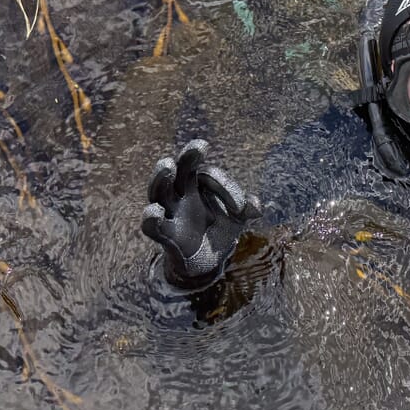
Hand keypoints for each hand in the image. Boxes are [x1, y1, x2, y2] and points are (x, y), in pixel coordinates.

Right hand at [141, 140, 257, 289]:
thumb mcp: (237, 219)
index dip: (225, 188)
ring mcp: (170, 213)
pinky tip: (155, 211)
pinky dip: (151, 219)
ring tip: (167, 165)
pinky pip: (152, 225)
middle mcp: (181, 194)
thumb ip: (246, 209)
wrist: (206, 264)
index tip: (240, 209)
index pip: (208, 175)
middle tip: (199, 146)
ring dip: (161, 178)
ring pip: (158, 191)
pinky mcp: (165, 235)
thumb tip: (257, 208)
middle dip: (188, 157)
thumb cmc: (219, 231)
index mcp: (197, 185)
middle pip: (179, 170)